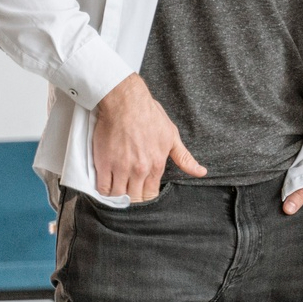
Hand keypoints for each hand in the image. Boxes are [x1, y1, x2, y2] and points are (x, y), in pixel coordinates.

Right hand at [91, 73, 203, 200]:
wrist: (126, 103)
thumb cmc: (149, 116)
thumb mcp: (172, 136)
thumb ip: (184, 158)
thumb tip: (201, 172)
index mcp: (156, 165)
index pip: (151, 195)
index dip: (145, 197)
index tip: (140, 193)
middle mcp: (139, 170)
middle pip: (134, 198)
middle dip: (131, 199)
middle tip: (127, 193)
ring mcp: (120, 168)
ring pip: (117, 196)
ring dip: (116, 196)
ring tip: (116, 191)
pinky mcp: (103, 163)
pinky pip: (101, 187)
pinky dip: (102, 190)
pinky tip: (105, 186)